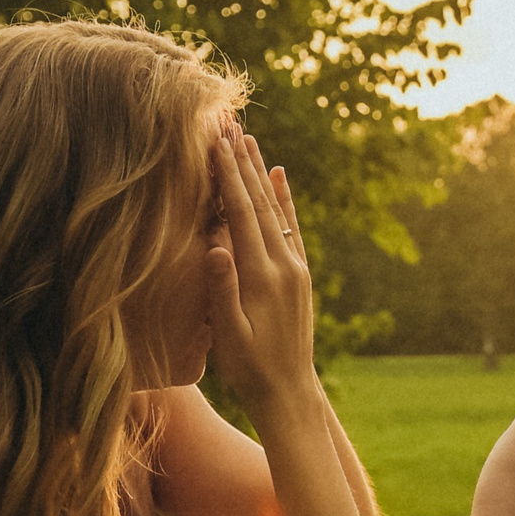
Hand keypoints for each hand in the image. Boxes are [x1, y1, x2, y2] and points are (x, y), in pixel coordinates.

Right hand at [203, 128, 317, 423]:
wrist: (290, 392)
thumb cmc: (249, 369)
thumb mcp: (229, 335)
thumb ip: (223, 290)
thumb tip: (216, 247)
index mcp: (262, 275)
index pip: (241, 213)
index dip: (227, 175)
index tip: (215, 140)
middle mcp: (283, 264)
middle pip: (260, 201)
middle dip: (242, 161)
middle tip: (228, 123)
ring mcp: (295, 267)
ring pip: (275, 209)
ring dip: (260, 171)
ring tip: (247, 138)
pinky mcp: (299, 274)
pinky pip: (290, 226)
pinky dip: (283, 197)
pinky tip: (278, 175)